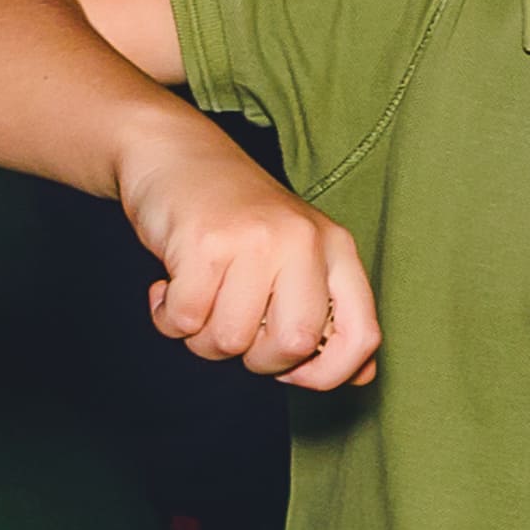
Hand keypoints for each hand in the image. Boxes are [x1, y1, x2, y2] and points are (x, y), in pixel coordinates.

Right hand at [126, 121, 378, 387]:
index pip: (362, 337)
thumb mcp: (296, 255)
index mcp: (336, 248)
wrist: (174, 152)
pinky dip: (167, 317)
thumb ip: (330, 314)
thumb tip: (362, 377)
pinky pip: (184, 322)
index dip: (327, 373)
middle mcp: (303, 241)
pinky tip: (167, 287)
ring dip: (201, 337)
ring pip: (230, 341)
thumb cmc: (236, 218)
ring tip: (198, 297)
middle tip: (234, 326)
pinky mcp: (203, 243)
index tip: (292, 369)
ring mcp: (254, 239)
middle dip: (255, 359)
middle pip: (293, 346)